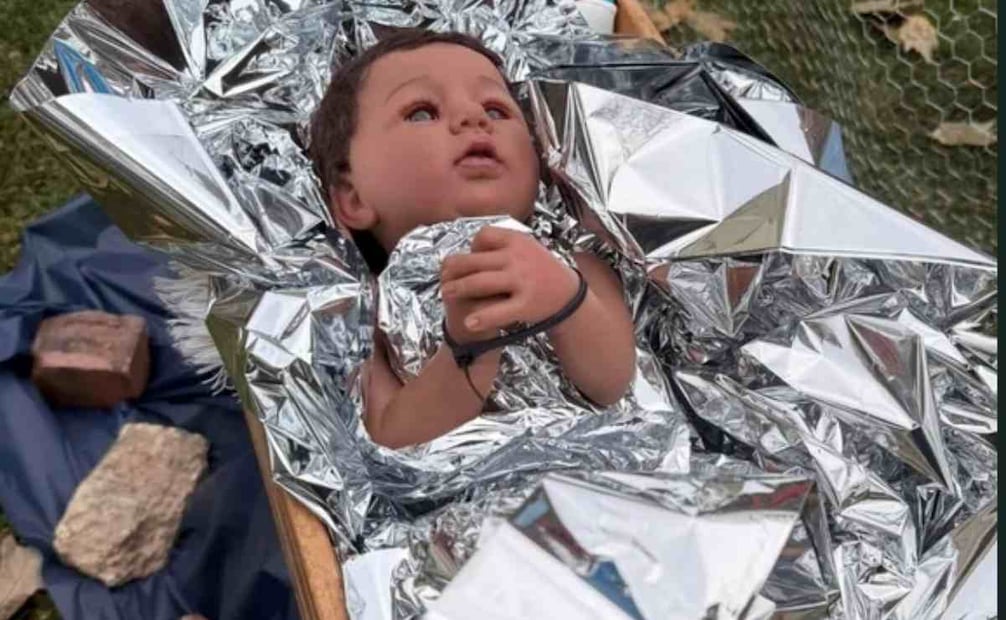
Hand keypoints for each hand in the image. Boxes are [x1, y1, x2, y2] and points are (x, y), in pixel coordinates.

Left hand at [440, 226, 579, 333]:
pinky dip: (481, 317)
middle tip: (443, 278)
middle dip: (454, 270)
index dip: (470, 247)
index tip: (468, 259)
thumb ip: (502, 244)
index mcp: (517, 241)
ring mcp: (522, 281)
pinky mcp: (526, 304)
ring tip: (446, 293)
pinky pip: (498, 311)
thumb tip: (471, 246)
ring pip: (480, 283)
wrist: (569, 294)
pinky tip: (468, 322)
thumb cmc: (542, 270)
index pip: (483, 236)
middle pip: (474, 261)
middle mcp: (518, 258)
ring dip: (458, 288)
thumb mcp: (527, 247)